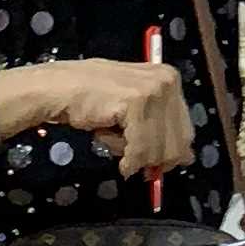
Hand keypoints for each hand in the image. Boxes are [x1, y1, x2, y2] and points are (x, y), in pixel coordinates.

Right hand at [60, 57, 195, 181]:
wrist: (58, 89)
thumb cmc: (92, 100)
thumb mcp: (134, 109)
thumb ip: (159, 126)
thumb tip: (186, 158)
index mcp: (170, 78)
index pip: (185, 129)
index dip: (170, 153)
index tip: (153, 167)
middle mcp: (167, 80)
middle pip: (178, 141)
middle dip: (155, 160)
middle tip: (133, 164)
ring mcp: (153, 89)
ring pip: (160, 148)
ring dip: (136, 158)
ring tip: (113, 143)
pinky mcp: (137, 102)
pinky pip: (141, 148)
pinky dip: (130, 161)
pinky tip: (121, 162)